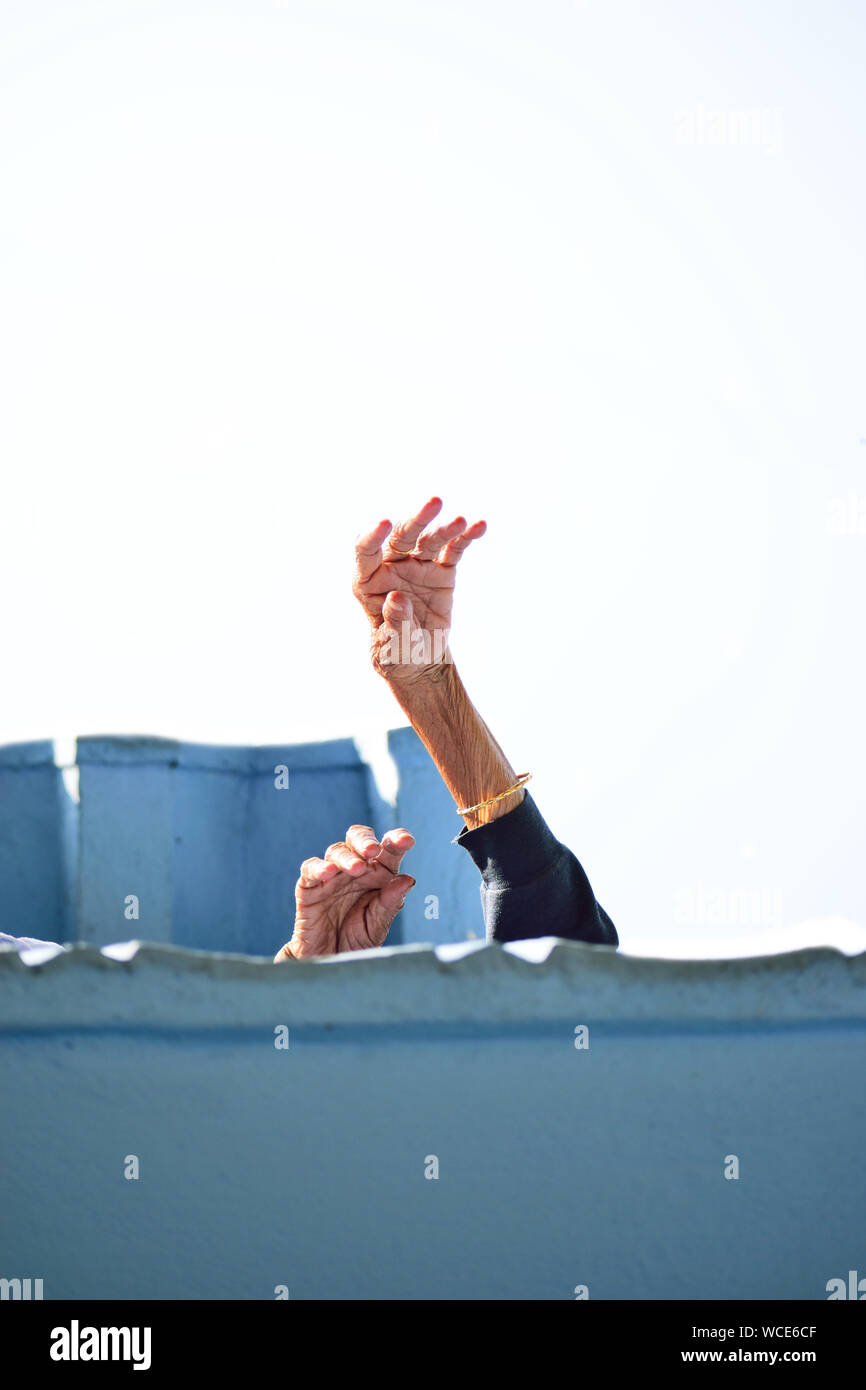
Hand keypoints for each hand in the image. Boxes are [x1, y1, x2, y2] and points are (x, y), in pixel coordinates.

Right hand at [274, 825, 415, 959]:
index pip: (388, 849)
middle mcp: (355, 870)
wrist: (328, 963)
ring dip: (347, 856)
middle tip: (373, 850)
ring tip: (356, 869)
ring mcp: (332, 877)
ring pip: (336, 851)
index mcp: (378, 875)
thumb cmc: (355, 942)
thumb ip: (390, 903)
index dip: (396, 839)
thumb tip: (408, 879)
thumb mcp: (377, 926)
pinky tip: (329, 872)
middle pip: (358, 839)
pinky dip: (318, 867)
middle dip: (366, 839)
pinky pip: (310, 870)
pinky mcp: (309, 888)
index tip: (407, 841)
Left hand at [352, 497, 485, 685]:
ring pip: (429, 540)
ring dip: (445, 528)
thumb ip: (394, 623)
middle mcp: (391, 566)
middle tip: (434, 503)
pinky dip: (466, 538)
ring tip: (460, 521)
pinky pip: (453, 551)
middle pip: (402, 537)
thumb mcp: (392, 646)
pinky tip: (479, 526)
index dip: (373, 536)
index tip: (384, 524)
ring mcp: (417, 566)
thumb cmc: (396, 652)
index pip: (366, 551)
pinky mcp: (441, 571)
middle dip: (416, 520)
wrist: (420, 659)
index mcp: (368, 582)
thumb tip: (397, 599)